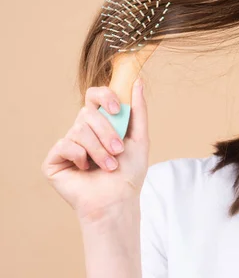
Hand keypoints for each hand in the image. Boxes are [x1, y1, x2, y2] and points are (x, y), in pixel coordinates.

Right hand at [41, 78, 148, 222]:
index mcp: (100, 124)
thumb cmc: (130, 173)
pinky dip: (80, 156)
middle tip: (118, 151)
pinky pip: (64, 145)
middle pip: (87, 113)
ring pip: (78, 130)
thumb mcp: (140, 138)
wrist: (118, 200)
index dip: (103, 96)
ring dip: (98, 150)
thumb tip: (138, 82)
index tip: (116, 109)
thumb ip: (139, 110)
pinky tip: (85, 169)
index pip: (94, 96)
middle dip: (107, 133)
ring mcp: (67, 145)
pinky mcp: (53, 160)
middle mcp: (82, 131)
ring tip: (109, 166)